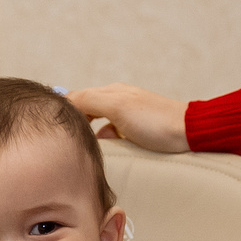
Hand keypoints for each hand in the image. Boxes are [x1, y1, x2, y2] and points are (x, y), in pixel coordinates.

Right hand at [65, 84, 188, 152]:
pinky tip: (106, 149)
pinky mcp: (137, 129)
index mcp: (110, 92)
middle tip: (62, 138)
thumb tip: (66, 103)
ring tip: (80, 145)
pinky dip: (104, 139)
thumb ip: (90, 101)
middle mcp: (117, 99)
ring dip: (89, 132)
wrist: (189, 133)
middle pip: (85, 108)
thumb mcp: (118, 107)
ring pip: (98, 122)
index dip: (63, 109)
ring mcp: (127, 114)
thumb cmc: (155, 121)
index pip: (76, 97)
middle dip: (74, 122)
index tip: (51, 125)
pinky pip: (112, 132)